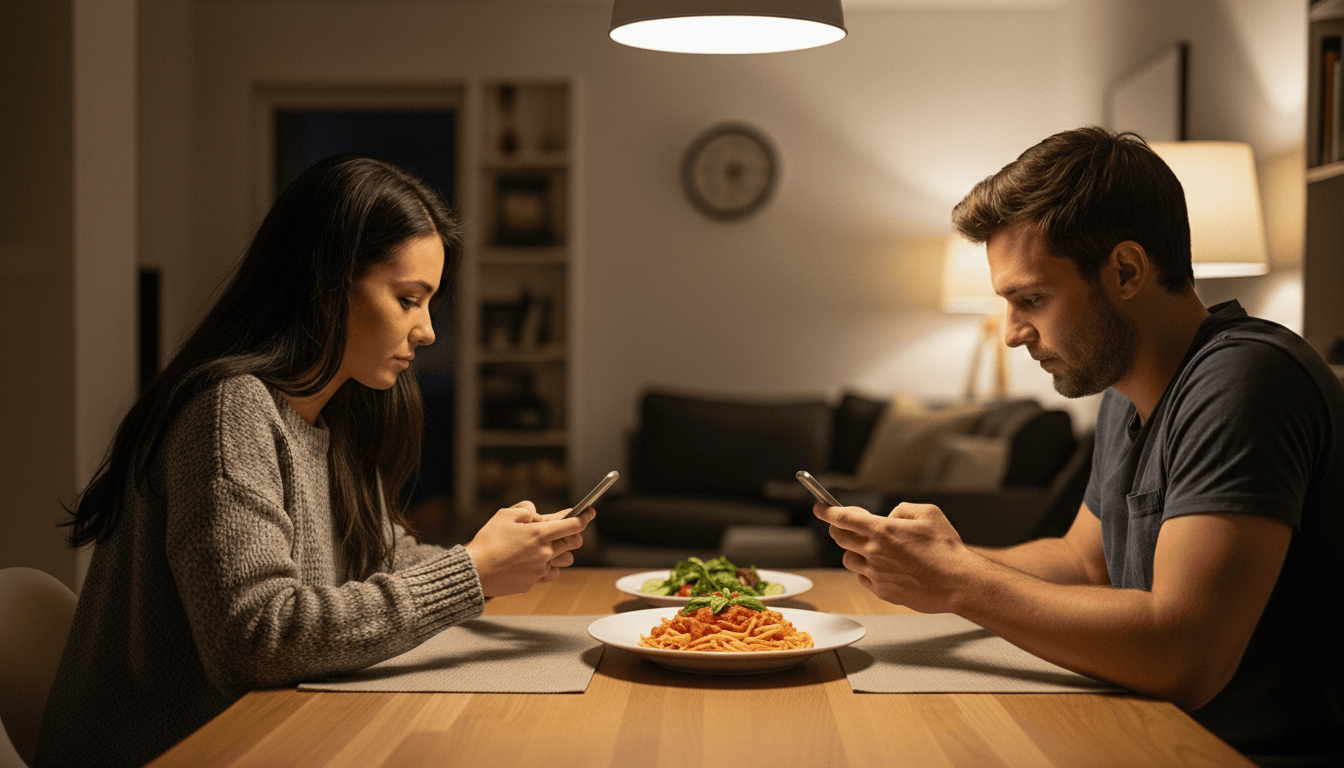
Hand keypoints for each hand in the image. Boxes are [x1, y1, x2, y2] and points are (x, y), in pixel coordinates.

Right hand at [464, 500, 593, 596]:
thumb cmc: (487, 541)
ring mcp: (540, 569)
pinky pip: (551, 574)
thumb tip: (535, 513)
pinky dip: (549, 567)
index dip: (585, 516)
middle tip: (563, 531)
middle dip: (573, 534)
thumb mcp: (505, 515)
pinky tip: (539, 562)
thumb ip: (525, 509)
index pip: (573, 524)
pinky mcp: (533, 582)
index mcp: (540, 533)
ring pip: (566, 560)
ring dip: (562, 552)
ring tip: (548, 547)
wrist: (474, 571)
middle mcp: (544, 552)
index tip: (589, 512)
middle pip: (574, 543)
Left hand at [814, 501, 976, 612]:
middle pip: (839, 538)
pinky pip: (863, 578)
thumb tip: (890, 516)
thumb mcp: (929, 513)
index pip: (842, 518)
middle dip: (838, 529)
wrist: (958, 583)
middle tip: (845, 526)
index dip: (827, 511)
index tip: (820, 508)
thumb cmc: (947, 548)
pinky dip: (867, 571)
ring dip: (854, 551)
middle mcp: (874, 552)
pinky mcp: (882, 591)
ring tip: (871, 549)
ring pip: (849, 559)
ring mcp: (876, 573)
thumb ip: (903, 509)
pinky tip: (882, 567)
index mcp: (883, 530)